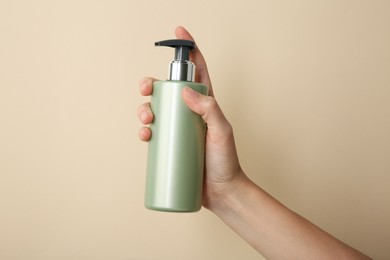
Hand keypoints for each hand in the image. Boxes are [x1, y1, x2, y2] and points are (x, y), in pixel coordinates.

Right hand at [137, 26, 245, 209]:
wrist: (222, 191)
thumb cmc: (226, 161)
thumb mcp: (222, 131)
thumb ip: (209, 109)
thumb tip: (186, 91)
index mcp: (206, 103)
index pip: (197, 70)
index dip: (189, 50)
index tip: (179, 33)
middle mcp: (191, 112)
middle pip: (168, 89)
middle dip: (153, 84)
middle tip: (146, 89)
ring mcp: (179, 128)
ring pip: (156, 109)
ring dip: (145, 109)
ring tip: (147, 121)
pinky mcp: (171, 144)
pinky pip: (154, 133)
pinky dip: (145, 131)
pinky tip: (146, 135)